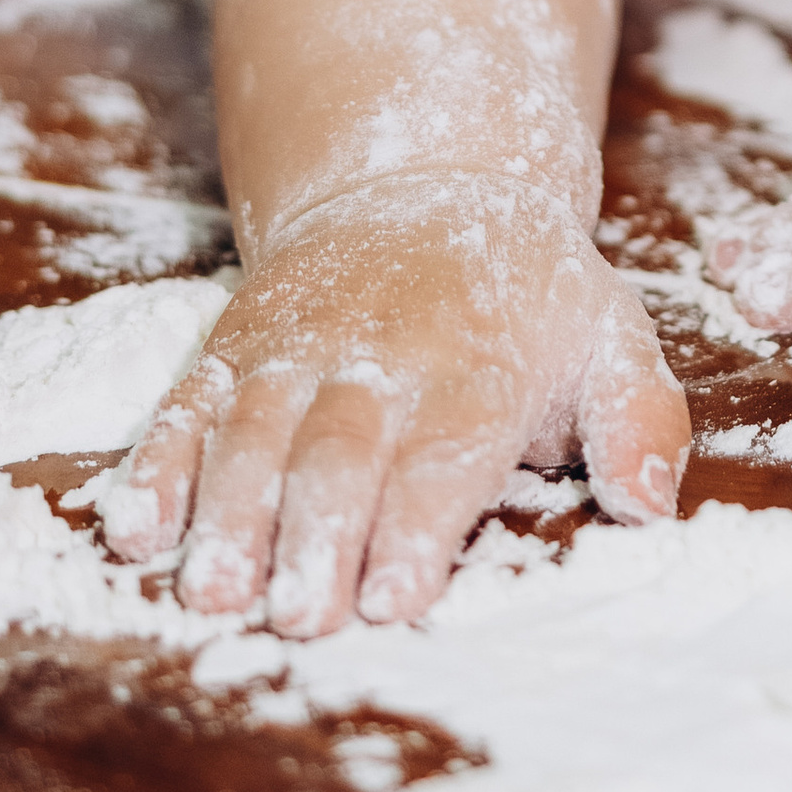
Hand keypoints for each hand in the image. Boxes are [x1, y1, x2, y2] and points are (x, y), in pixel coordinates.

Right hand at [104, 174, 688, 634]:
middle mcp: (379, 358)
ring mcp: (296, 350)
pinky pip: (186, 404)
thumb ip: (641, 421)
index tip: (393, 599)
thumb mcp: (611, 336)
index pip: (445, 457)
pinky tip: (137, 531)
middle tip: (299, 617)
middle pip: (340, 453)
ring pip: (253, 433)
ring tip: (212, 591)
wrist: (424, 173)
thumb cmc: (527, 293)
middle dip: (316, 537)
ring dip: (227, 515)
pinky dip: (156, 466)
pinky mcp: (233, 346)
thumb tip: (654, 504)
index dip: (416, 529)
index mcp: (478, 371)